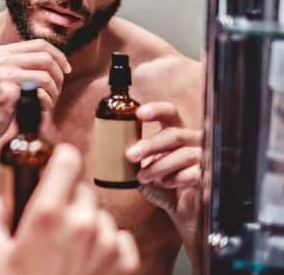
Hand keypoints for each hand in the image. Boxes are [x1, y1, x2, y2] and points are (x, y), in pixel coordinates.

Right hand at [0, 39, 69, 146]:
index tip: (66, 70)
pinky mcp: (7, 89)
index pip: (40, 44)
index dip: (58, 56)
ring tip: (50, 102)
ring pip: (46, 73)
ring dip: (54, 90)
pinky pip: (40, 89)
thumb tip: (56, 60)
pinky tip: (42, 108)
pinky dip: (47, 100)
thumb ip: (24, 65)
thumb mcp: (7, 77)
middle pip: (46, 57)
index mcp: (2, 52)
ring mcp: (3, 72)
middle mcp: (1, 58)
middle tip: (57, 91)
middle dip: (59, 75)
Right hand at [0, 144, 138, 274]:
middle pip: (82, 189)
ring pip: (99, 214)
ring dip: (87, 223)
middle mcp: (81, 222)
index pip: (68, 160)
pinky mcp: (124, 262)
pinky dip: (107, 243)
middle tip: (53, 224)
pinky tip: (89, 259)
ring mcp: (106, 242)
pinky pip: (119, 236)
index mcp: (47, 213)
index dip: (61, 158)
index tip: (56, 164)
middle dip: (68, 200)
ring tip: (69, 248)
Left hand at [126, 102, 201, 233]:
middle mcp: (192, 141)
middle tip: (130, 155)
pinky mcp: (210, 175)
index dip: (156, 110)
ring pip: (184, 154)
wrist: (183, 211)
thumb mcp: (144, 169)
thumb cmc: (163, 186)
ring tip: (142, 176)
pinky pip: (195, 172)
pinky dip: (177, 178)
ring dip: (159, 166)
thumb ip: (134, 159)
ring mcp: (204, 157)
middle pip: (174, 134)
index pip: (170, 113)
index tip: (139, 113)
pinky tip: (166, 183)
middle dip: (150, 145)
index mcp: (176, 133)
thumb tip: (113, 152)